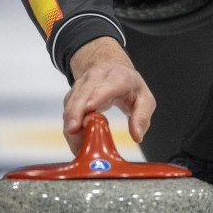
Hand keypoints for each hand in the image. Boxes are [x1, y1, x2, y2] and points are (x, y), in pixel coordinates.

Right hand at [62, 37, 155, 153]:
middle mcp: (96, 78)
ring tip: (77, 145)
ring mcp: (82, 85)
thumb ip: (142, 117)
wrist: (111, 68)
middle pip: (82, 94)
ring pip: (71, 103)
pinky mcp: (73, 95)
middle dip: (76, 111)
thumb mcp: (145, 99)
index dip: (97, 96)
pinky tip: (76, 141)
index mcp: (117, 77)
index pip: (106, 85)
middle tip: (74, 130)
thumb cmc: (130, 86)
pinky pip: (67, 110)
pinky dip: (70, 126)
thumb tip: (137, 136)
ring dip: (71, 123)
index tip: (89, 108)